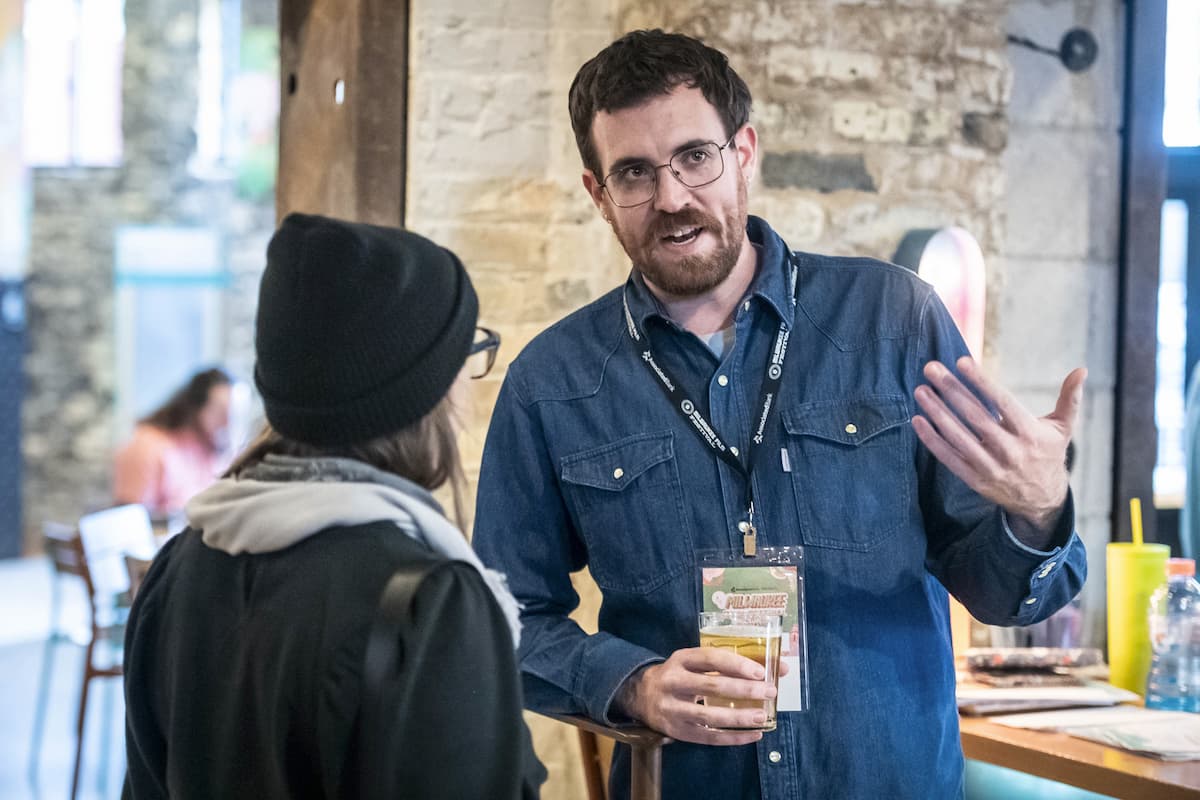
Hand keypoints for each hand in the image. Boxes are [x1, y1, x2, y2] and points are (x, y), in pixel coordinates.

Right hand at [620, 647, 780, 744]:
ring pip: (709, 716)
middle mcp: (673, 682)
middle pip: (711, 686)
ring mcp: (672, 709)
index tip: (761, 671)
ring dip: (739, 717)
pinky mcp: (676, 731)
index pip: (710, 659)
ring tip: (762, 717)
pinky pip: (708, 737)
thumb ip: (727, 664)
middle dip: (744, 690)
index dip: (736, 664)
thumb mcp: (693, 662)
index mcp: (680, 659)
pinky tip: (753, 735)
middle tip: (769, 692)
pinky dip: (733, 738)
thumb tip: (777, 668)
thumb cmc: (679, 675)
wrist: (640, 695)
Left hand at [912, 357, 1086, 533]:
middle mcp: (1010, 450)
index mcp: (1031, 433)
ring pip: (959, 437)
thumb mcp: (1062, 428)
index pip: (1002, 402)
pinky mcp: (975, 480)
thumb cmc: (1048, 454)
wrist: (1042, 500)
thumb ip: (1070, 399)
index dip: (981, 382)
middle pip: (975, 416)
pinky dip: (932, 440)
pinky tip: (918, 420)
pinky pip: (949, 458)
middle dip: (951, 390)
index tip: (961, 362)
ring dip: (937, 412)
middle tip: (931, 368)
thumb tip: (1081, 370)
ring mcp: (990, 467)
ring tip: (921, 391)